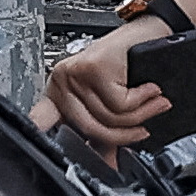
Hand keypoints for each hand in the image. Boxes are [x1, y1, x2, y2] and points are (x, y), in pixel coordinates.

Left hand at [42, 18, 171, 147]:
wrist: (151, 33)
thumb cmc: (131, 63)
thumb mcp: (113, 101)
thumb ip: (106, 129)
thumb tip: (108, 162)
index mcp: (60, 94)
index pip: (42, 120)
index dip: (41, 136)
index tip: (44, 153)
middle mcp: (63, 82)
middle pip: (90, 128)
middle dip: (123, 134)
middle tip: (143, 130)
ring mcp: (76, 73)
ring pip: (108, 117)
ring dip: (141, 115)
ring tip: (154, 103)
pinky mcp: (94, 67)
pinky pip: (120, 103)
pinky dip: (142, 100)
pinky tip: (150, 90)